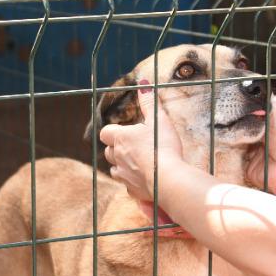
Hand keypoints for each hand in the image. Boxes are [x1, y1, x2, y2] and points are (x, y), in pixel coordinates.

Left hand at [98, 82, 183, 205]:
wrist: (169, 178)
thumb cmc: (163, 146)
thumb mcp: (159, 119)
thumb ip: (149, 102)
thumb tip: (142, 84)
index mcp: (121, 138)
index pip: (105, 133)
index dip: (112, 132)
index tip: (123, 131)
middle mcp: (117, 157)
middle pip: (108, 151)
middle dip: (116, 149)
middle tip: (132, 146)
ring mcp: (123, 175)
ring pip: (114, 169)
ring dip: (122, 165)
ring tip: (137, 163)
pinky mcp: (131, 190)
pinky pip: (127, 185)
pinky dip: (132, 181)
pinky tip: (144, 179)